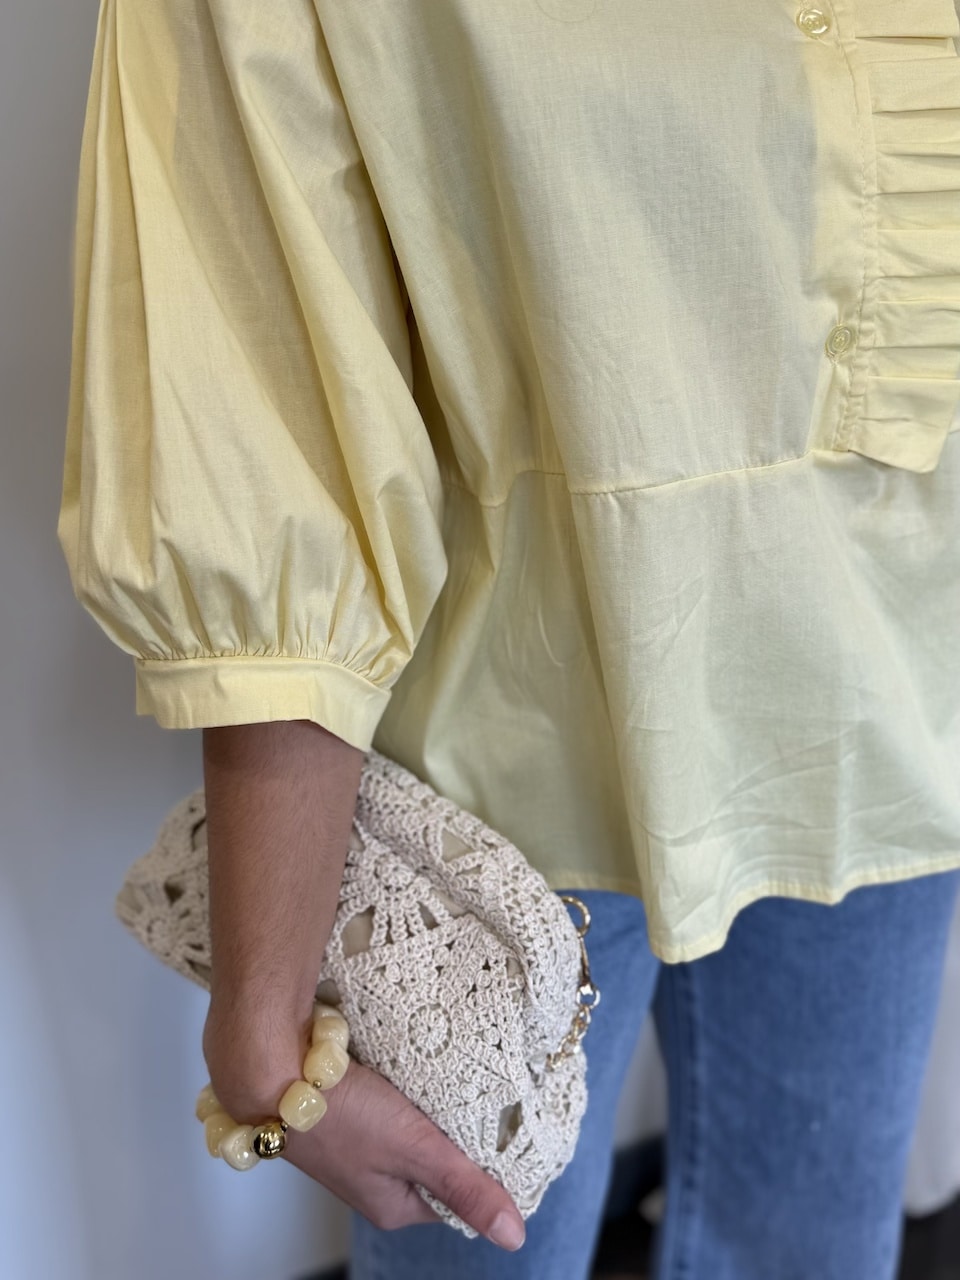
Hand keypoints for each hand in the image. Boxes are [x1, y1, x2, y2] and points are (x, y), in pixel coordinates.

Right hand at [283, 1058, 525, 1248]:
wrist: (274, 1071)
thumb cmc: (341, 1115)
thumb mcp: (415, 1150)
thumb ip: (465, 1188)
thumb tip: (513, 1237)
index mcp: (395, 1206)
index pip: (459, 1196)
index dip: (485, 1166)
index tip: (506, 1131)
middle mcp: (377, 1182)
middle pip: (438, 1161)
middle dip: (458, 1132)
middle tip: (483, 1098)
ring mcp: (361, 1147)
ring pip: (417, 1130)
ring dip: (433, 1107)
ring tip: (452, 1080)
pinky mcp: (350, 1112)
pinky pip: (394, 1106)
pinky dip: (409, 1090)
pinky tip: (418, 1070)